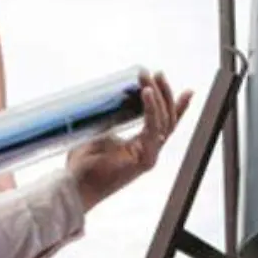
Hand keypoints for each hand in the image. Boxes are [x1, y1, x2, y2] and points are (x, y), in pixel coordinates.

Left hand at [67, 70, 193, 208]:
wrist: (74, 185)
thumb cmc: (82, 164)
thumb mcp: (99, 132)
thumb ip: (111, 117)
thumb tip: (112, 94)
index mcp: (141, 146)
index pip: (163, 122)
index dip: (174, 105)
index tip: (183, 88)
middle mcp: (149, 151)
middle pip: (168, 119)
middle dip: (164, 93)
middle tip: (154, 72)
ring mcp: (149, 156)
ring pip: (164, 122)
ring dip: (158, 96)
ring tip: (148, 77)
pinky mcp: (144, 161)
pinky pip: (154, 131)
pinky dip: (152, 111)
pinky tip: (147, 93)